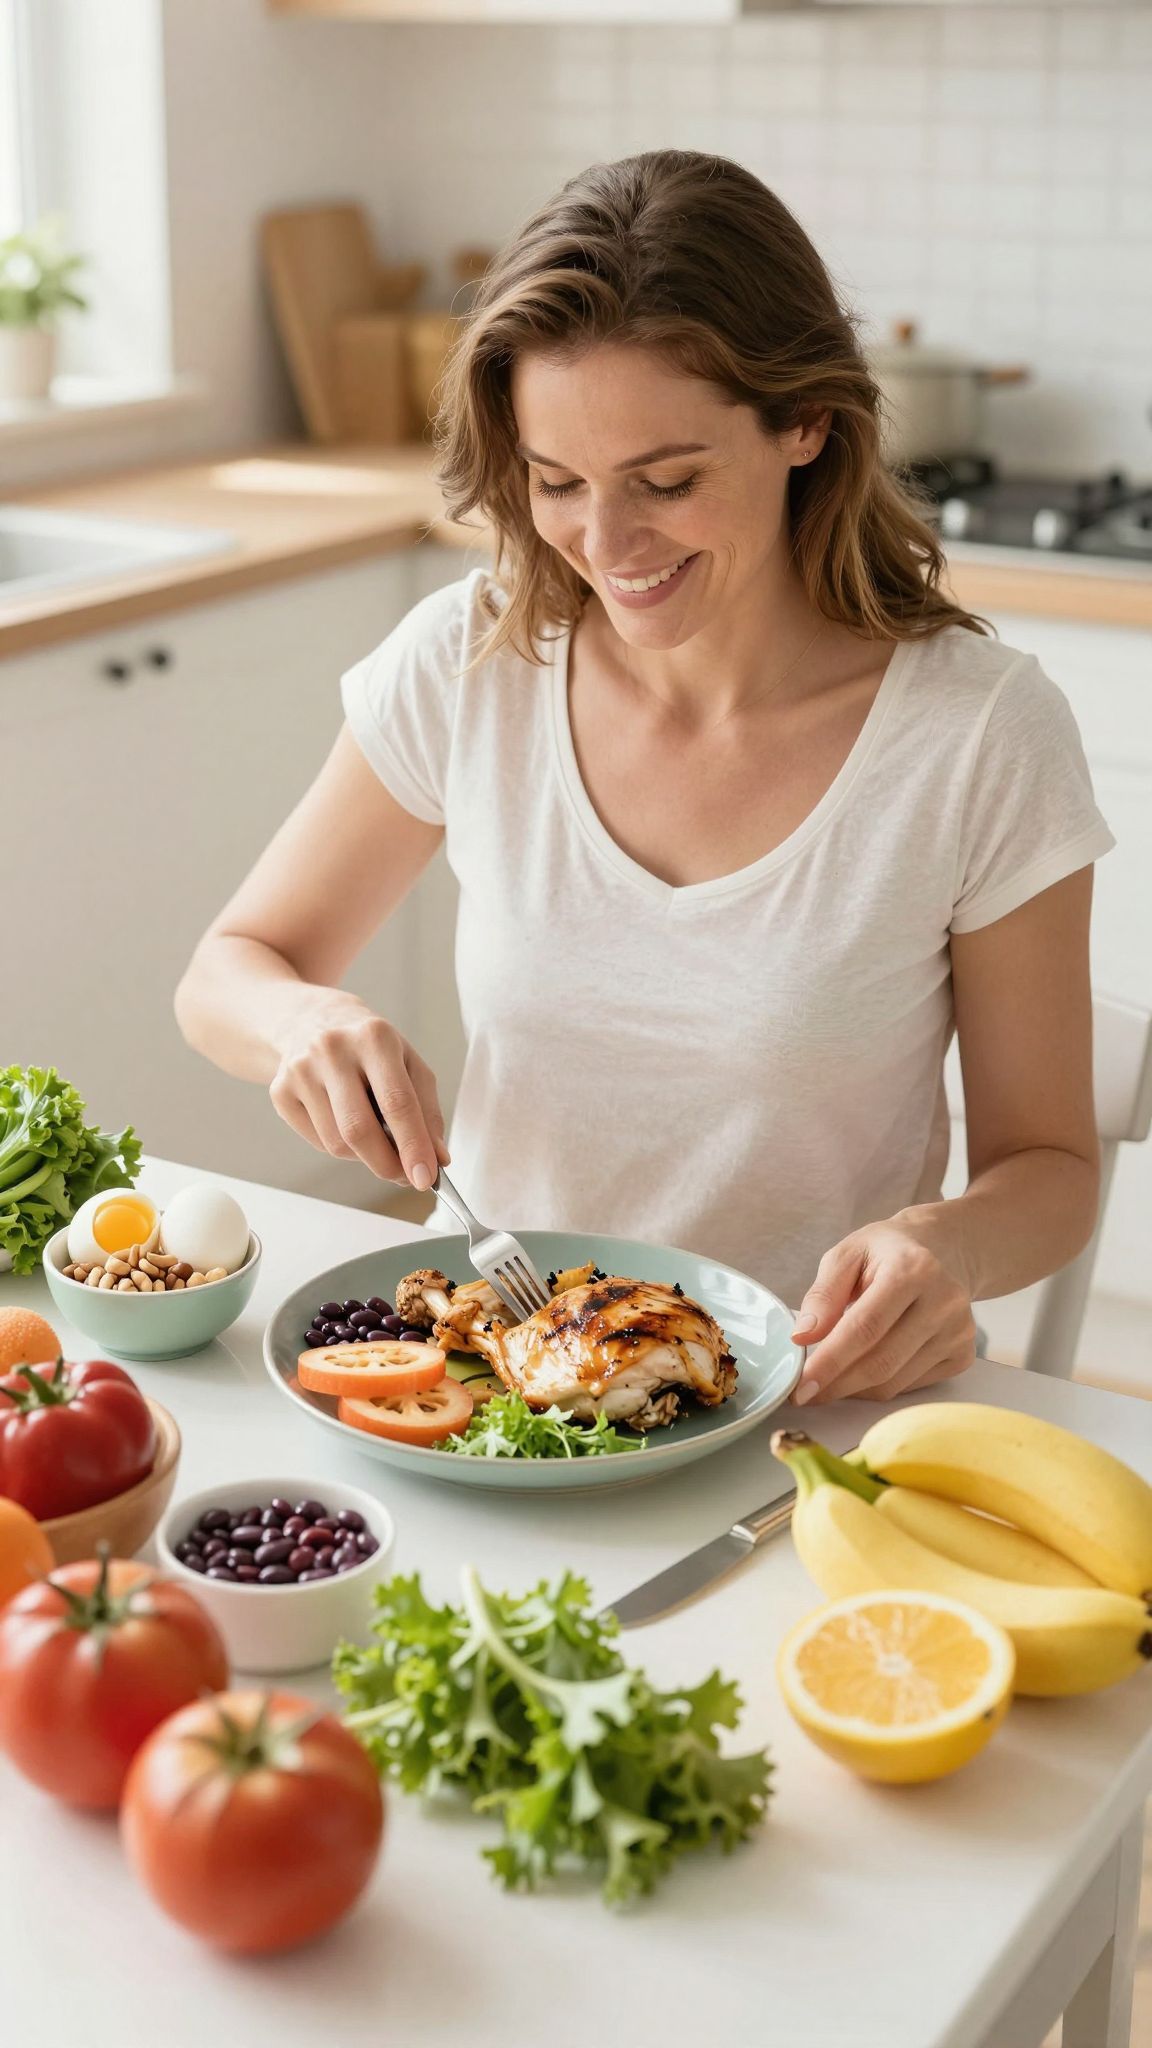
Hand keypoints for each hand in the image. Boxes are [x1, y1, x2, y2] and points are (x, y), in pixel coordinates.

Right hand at [268, 992, 449, 1189]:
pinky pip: (317, 1142)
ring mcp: (300, 1070)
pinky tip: (344, 1122)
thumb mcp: (408, 1064)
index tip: (425, 1178)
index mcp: (374, 1038)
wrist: (312, 1020)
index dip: (413, 1146)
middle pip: (359, 1129)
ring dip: (364, 1155)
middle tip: (404, 1177)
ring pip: (336, 1143)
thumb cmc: (369, 1047)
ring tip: (373, 1134)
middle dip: (386, 1164)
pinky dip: (339, 1147)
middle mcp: (332, 1049)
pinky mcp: (279, 1091)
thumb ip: (427, 1111)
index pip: (397, 1103)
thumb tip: (437, 1158)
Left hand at [789, 1217, 977, 1405]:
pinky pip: (911, 1386)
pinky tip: (866, 1368)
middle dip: (837, 1385)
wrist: (941, 1250)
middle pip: (881, 1362)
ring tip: (832, 1377)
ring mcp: (959, 1332)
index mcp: (912, 1270)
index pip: (865, 1328)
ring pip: (895, 1382)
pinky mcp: (964, 1355)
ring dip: (855, 1389)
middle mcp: (944, 1302)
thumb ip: (823, 1295)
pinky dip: (881, 1386)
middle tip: (806, 1394)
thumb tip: (803, 1337)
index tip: (801, 1387)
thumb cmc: (886, 1252)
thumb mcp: (846, 1255)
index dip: (830, 1362)